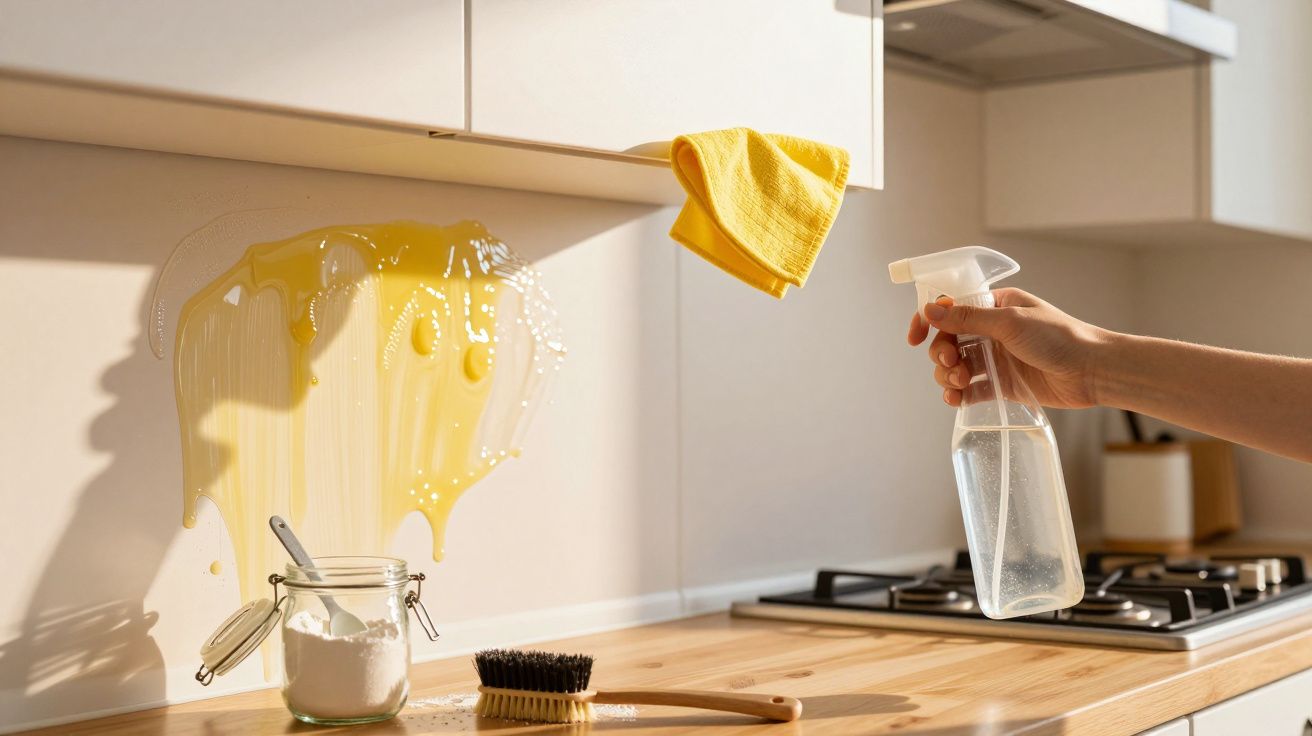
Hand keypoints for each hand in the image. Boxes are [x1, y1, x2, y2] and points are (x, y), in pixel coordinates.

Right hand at [906, 288, 1107, 408]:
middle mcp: (992, 330)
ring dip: (948, 376)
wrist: (1092, 371)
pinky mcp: (1002, 384)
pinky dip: (958, 394)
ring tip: (959, 384)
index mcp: (994, 305)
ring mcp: (996, 358)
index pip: (949, 309)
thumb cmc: (1058, 337)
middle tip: (951, 365)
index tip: (914, 338)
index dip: (927, 321)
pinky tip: (956, 400)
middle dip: (941, 354)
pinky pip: (970, 389)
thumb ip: (966, 318)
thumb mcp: (1009, 322)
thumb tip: (929, 310)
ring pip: (955, 366)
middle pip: (948, 341)